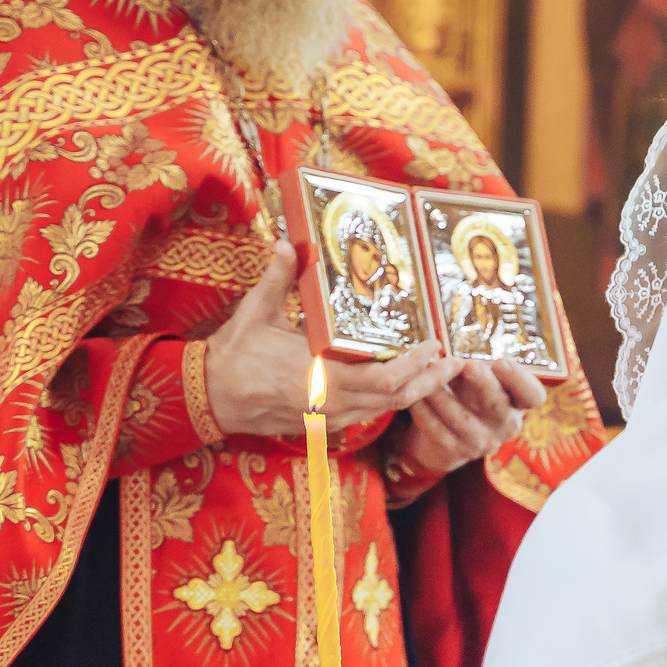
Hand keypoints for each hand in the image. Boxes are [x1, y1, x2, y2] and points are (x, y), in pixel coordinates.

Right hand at [205, 244, 457, 435]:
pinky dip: (393, 399)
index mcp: (318, 377)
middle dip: (431, 380)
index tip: (434, 345)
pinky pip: (369, 414)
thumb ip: (275, 278)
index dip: (415, 366)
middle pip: (396, 399)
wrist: (208, 399)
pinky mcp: (324, 424)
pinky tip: (407, 382)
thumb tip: (285, 242)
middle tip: (458, 359)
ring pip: (385, 410)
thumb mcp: (253, 313)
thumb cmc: (232, 357)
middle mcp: (330, 404)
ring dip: (417, 391)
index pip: (383, 380)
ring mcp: (329, 418)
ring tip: (442, 369)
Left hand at [396, 358, 548, 479]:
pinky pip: (437, 430)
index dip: (520, 380)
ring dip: (442, 395)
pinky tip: (414, 397)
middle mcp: (506, 425)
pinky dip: (424, 411)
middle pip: (499, 406)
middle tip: (468, 366)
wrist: (446, 431)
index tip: (501, 362)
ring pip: (462, 418)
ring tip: (426, 374)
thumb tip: (457, 360)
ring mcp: (482, 443)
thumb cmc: (468, 393)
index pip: (533, 395)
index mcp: (518, 403)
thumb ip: (473, 369)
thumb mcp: (478, 379)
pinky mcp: (456, 453)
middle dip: (483, 385)